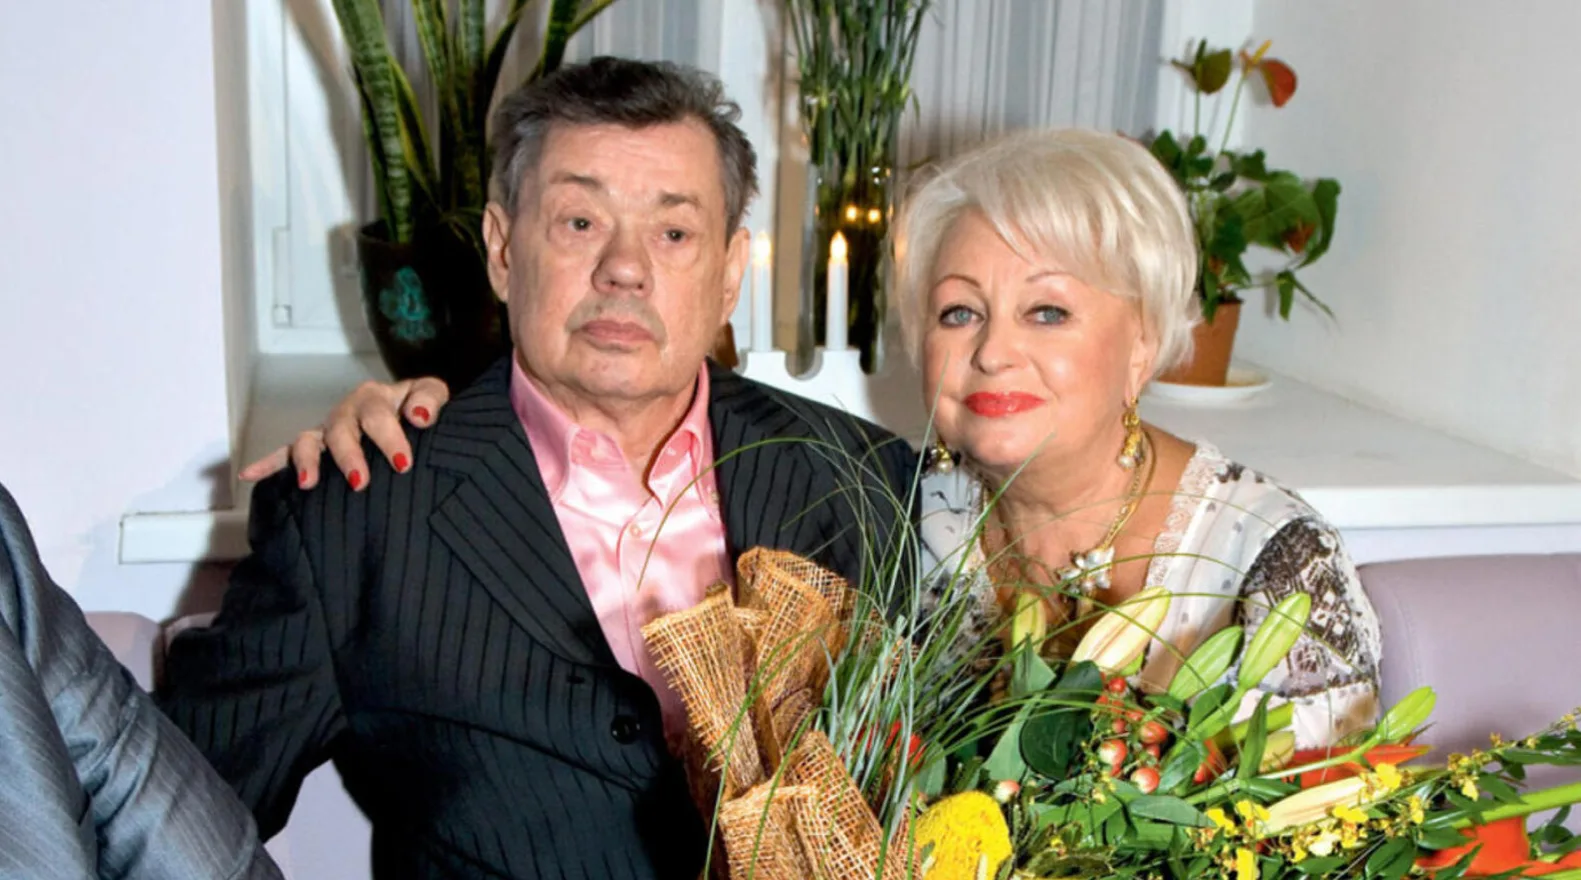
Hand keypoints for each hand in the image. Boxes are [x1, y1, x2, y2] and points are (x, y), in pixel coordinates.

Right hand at [238, 377, 450, 490]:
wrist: (409, 417)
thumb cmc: (418, 408)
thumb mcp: (428, 395)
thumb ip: (429, 398)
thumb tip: (419, 416)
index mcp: (374, 399)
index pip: (378, 415)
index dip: (389, 438)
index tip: (402, 463)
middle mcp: (346, 413)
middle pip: (341, 430)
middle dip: (348, 456)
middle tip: (359, 482)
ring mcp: (327, 431)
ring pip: (309, 442)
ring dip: (307, 462)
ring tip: (308, 484)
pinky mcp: (314, 448)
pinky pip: (285, 454)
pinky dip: (268, 463)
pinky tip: (249, 476)